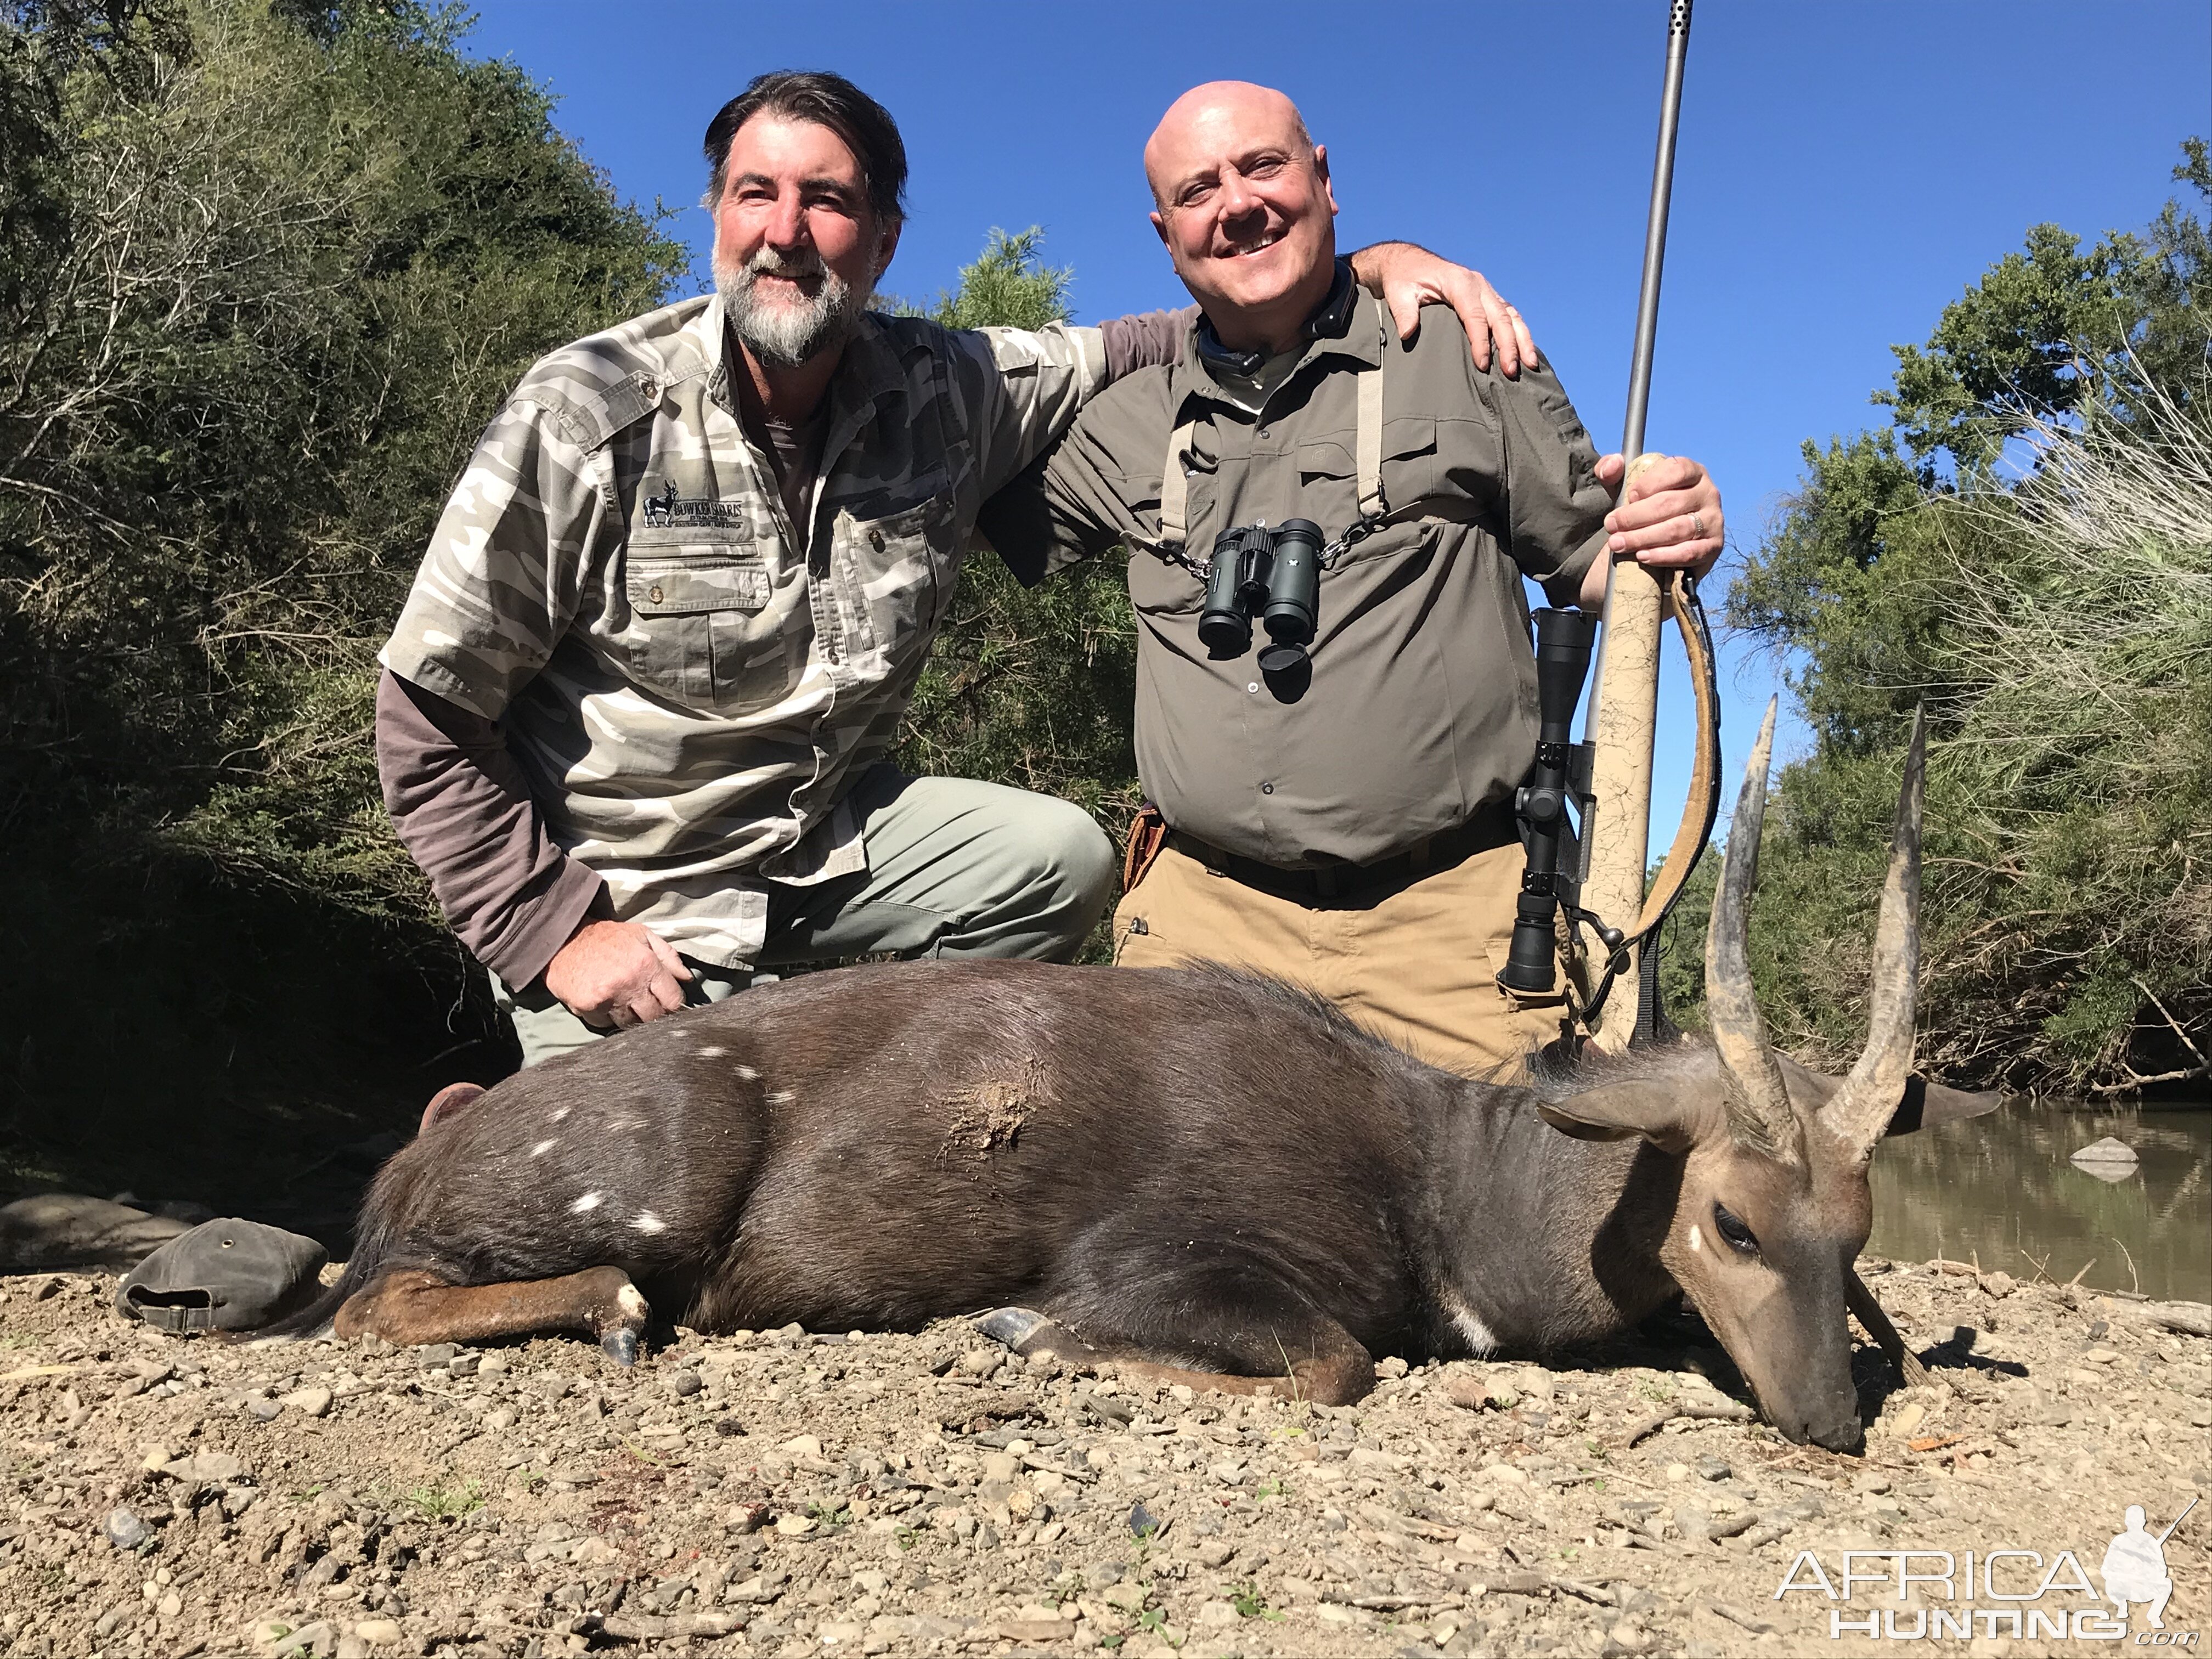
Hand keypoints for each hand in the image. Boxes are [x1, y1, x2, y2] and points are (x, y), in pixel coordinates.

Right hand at [543, 918, 692, 1030]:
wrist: (563, 939)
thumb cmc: (606, 937)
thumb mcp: (642, 936)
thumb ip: (668, 956)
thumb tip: (687, 979)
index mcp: (647, 965)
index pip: (673, 1000)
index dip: (673, 1005)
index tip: (668, 1004)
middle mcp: (629, 984)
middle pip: (654, 1017)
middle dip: (653, 1014)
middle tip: (646, 1006)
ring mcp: (607, 998)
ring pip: (630, 1025)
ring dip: (630, 1018)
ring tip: (624, 1003)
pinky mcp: (587, 1008)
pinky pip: (604, 1024)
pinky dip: (606, 1018)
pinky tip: (603, 1003)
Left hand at [1348, 240, 1536, 376]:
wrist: (1407, 263)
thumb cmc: (1402, 279)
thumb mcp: (1397, 293)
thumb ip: (1403, 312)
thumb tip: (1409, 333)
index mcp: (1459, 282)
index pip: (1475, 316)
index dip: (1480, 341)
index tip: (1482, 364)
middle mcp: (1478, 284)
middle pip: (1500, 317)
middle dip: (1508, 346)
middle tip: (1511, 372)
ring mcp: (1486, 290)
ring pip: (1511, 316)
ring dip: (1522, 340)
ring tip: (1530, 365)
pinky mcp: (1488, 297)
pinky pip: (1509, 315)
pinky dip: (1519, 333)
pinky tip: (1525, 352)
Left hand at [1578, 452, 1724, 607]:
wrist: (1666, 543)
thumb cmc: (1646, 508)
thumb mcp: (1627, 487)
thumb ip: (1612, 471)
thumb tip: (1612, 465)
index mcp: (1692, 471)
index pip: (1675, 470)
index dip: (1648, 484)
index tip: (1628, 497)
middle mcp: (1708, 492)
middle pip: (1669, 503)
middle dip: (1634, 516)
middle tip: (1611, 526)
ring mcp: (1714, 520)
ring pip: (1676, 529)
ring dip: (1643, 538)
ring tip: (1618, 544)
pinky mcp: (1713, 546)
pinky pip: (1688, 552)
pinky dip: (1663, 555)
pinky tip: (1642, 556)